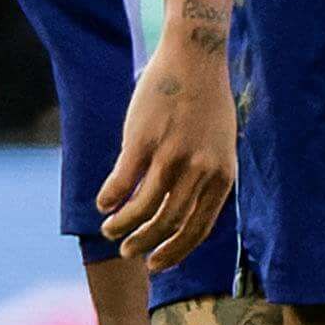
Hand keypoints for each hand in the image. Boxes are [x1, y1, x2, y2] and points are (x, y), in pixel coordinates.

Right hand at [96, 35, 234, 268]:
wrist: (196, 59)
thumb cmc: (205, 105)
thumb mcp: (218, 147)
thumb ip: (205, 180)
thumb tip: (182, 217)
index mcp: (222, 176)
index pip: (198, 229)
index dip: (175, 252)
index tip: (156, 265)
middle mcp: (199, 170)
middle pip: (168, 223)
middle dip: (145, 243)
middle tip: (128, 250)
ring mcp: (171, 155)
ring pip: (143, 207)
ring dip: (123, 226)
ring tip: (110, 230)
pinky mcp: (144, 140)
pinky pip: (122, 181)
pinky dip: (110, 199)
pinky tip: (103, 204)